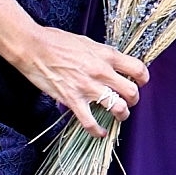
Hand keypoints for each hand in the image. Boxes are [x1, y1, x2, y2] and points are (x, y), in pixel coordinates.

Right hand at [17, 25, 148, 137]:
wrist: (32, 47)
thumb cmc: (56, 41)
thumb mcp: (87, 42)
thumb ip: (103, 55)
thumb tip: (113, 64)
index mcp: (107, 55)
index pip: (138, 69)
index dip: (143, 78)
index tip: (140, 82)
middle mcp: (101, 71)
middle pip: (132, 91)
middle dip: (134, 99)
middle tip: (128, 100)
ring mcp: (88, 87)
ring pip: (118, 108)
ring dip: (122, 115)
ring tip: (119, 115)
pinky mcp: (73, 100)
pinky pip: (90, 122)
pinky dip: (98, 131)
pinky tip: (100, 133)